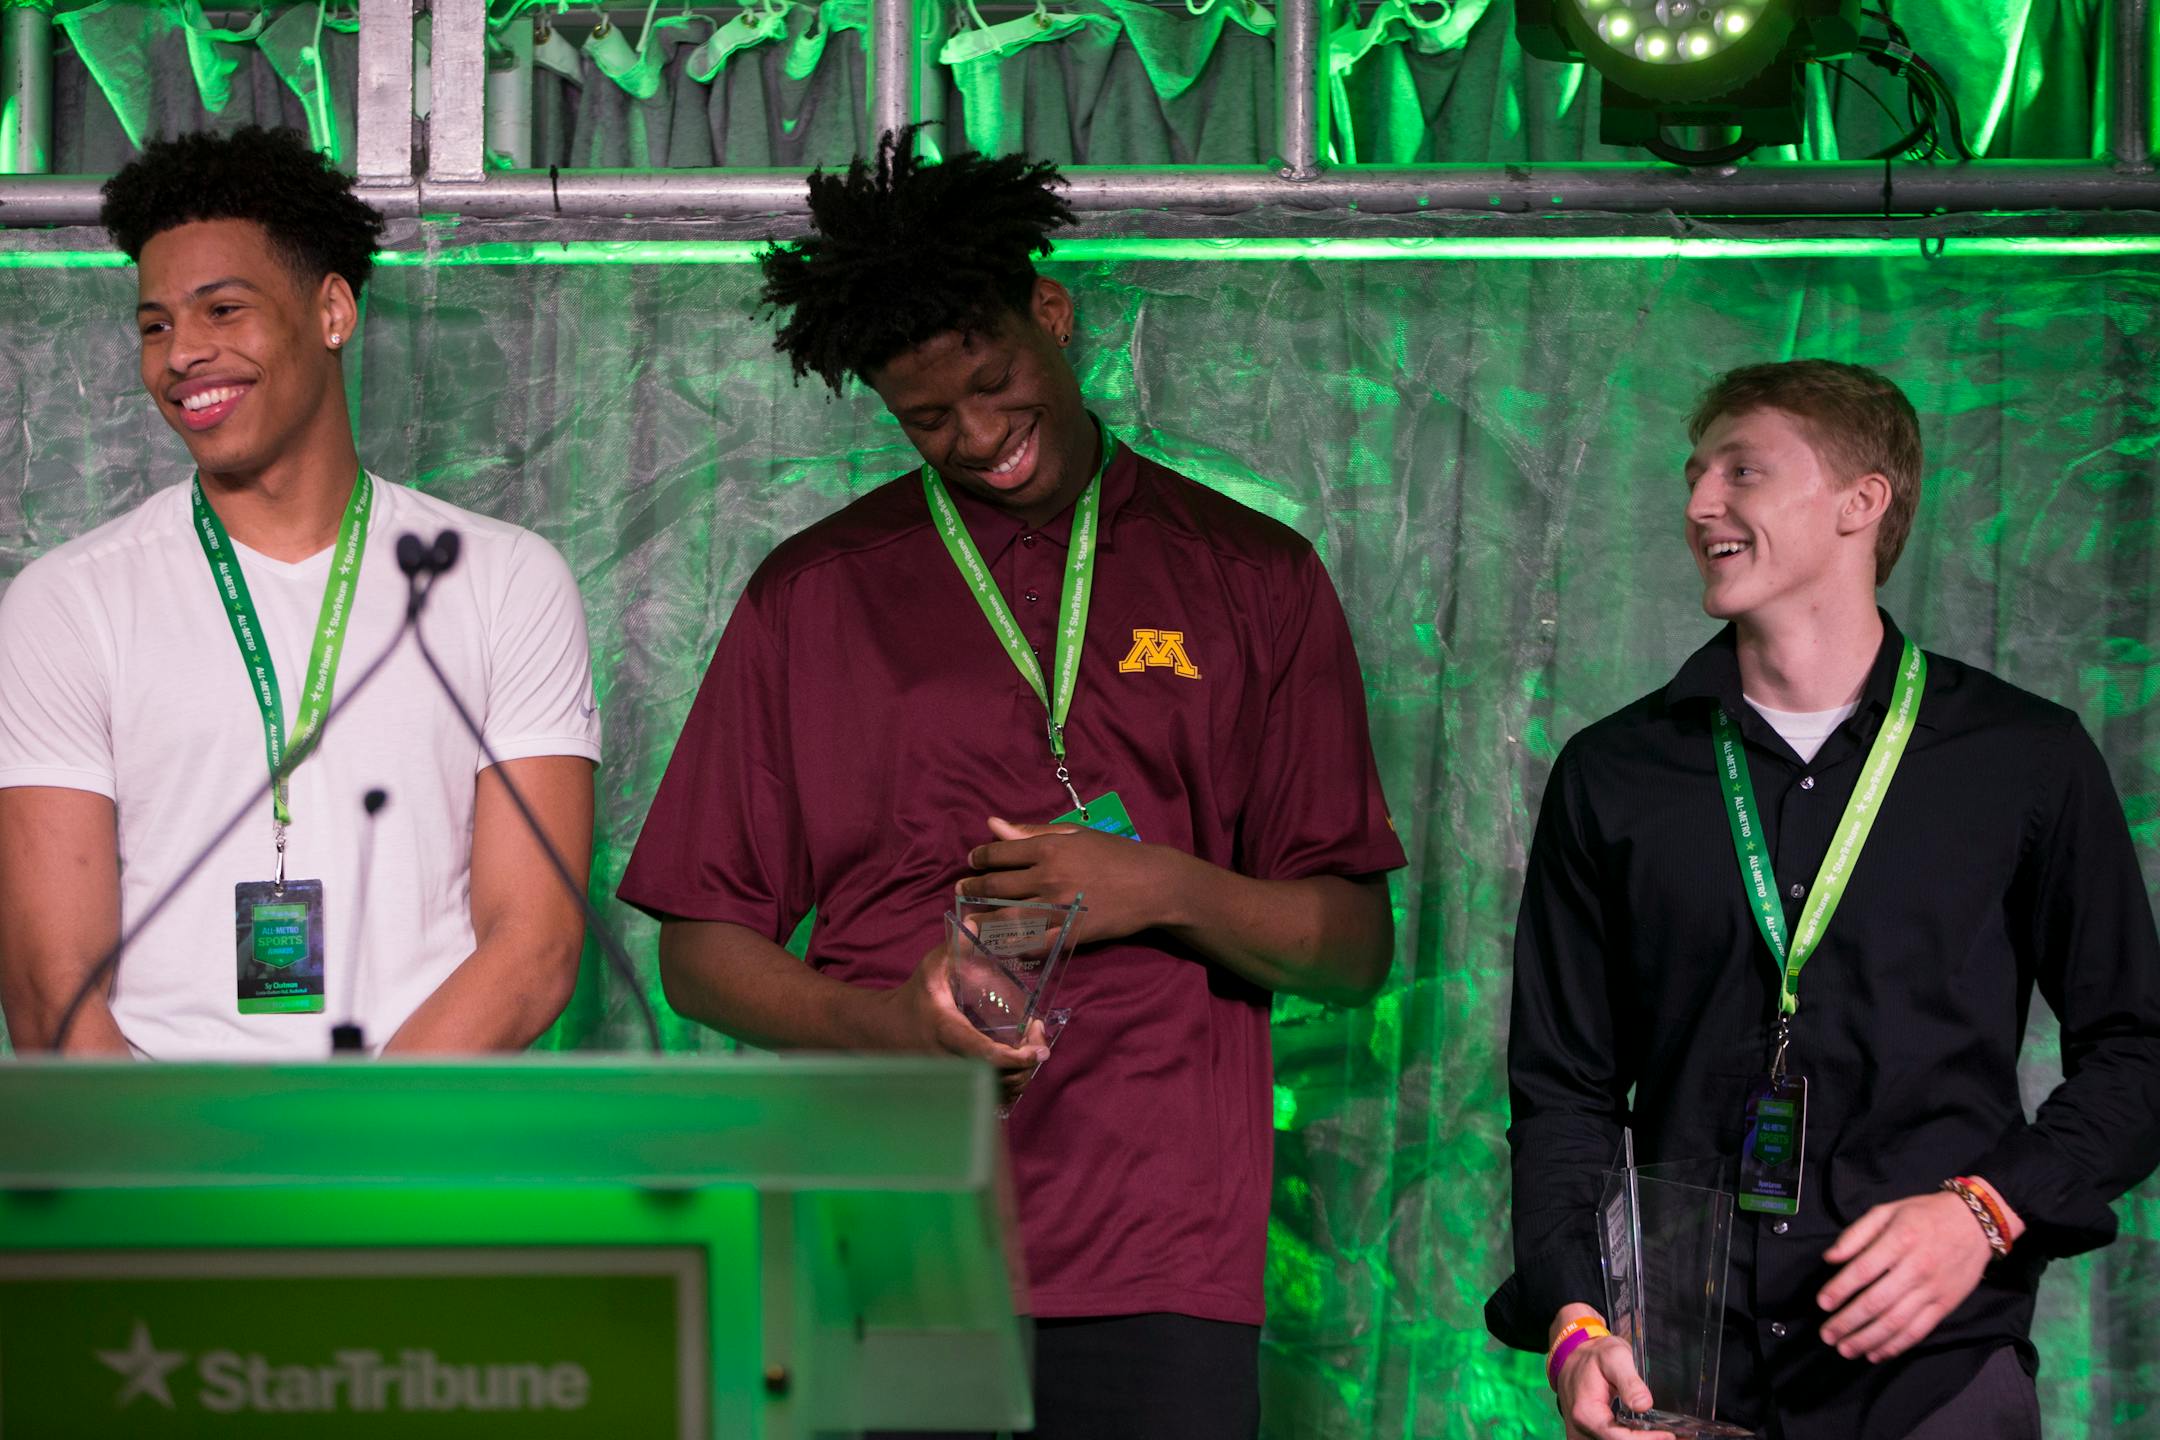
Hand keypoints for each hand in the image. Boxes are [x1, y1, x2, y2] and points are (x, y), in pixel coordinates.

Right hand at [884, 936, 1048, 1102]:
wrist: (882, 1032)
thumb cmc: (913, 998)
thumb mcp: (930, 968)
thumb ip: (955, 947)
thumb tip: (975, 920)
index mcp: (945, 1031)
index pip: (983, 1054)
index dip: (1015, 1058)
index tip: (1038, 1050)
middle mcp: (947, 1063)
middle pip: (997, 1080)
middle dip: (1025, 1066)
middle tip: (1038, 1043)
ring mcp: (949, 1082)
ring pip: (994, 1095)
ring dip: (1020, 1079)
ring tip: (1029, 1052)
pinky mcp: (952, 1091)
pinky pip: (986, 1101)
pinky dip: (1007, 1088)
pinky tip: (1014, 1068)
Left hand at [959, 816, 1188, 944]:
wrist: (1153, 884)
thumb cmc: (1114, 854)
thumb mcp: (1074, 834)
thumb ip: (1030, 831)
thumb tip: (992, 825)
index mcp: (1048, 848)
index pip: (999, 852)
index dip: (980, 857)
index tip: (972, 861)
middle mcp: (1048, 877)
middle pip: (997, 885)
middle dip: (973, 888)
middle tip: (962, 891)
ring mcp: (1057, 908)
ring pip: (1006, 917)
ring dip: (981, 919)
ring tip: (968, 920)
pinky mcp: (1069, 935)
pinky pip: (1031, 944)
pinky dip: (1009, 945)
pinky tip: (995, 945)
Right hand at [1554, 1334, 1672, 1439]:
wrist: (1574, 1356)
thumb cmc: (1595, 1355)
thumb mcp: (1614, 1357)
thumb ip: (1629, 1381)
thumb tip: (1644, 1405)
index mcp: (1587, 1413)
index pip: (1619, 1439)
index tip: (1669, 1435)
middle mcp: (1583, 1429)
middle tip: (1677, 1436)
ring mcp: (1586, 1434)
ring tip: (1669, 1435)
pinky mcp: (1593, 1434)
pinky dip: (1633, 1438)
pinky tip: (1653, 1434)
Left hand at [1817, 1191, 1991, 1362]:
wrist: (1975, 1223)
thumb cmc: (1925, 1215)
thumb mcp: (1887, 1211)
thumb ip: (1856, 1234)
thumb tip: (1830, 1258)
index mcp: (1900, 1240)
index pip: (1864, 1270)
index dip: (1840, 1289)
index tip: (1822, 1303)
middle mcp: (1916, 1268)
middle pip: (1877, 1301)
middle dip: (1848, 1322)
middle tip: (1827, 1335)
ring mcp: (1933, 1290)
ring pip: (1897, 1322)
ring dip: (1868, 1339)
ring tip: (1845, 1350)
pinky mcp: (1945, 1306)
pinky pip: (1919, 1331)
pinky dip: (1896, 1346)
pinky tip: (1876, 1354)